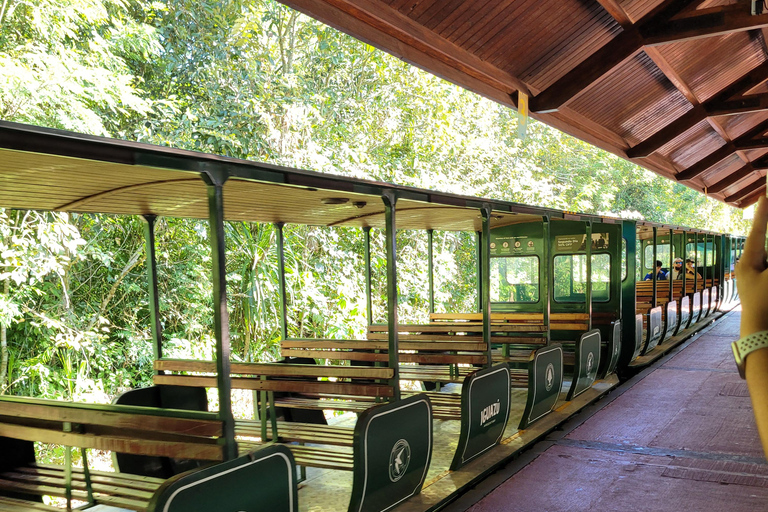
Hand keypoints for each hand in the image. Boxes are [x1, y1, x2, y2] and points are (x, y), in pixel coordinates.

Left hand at [736, 196, 767, 337]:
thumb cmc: (765, 303)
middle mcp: (752, 265)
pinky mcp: (766, 282)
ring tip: (764, 282)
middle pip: (767, 242)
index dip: (763, 212)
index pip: (758, 230)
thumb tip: (766, 245)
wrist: (761, 331)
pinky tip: (766, 278)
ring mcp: (760, 274)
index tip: (765, 193)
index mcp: (749, 261)